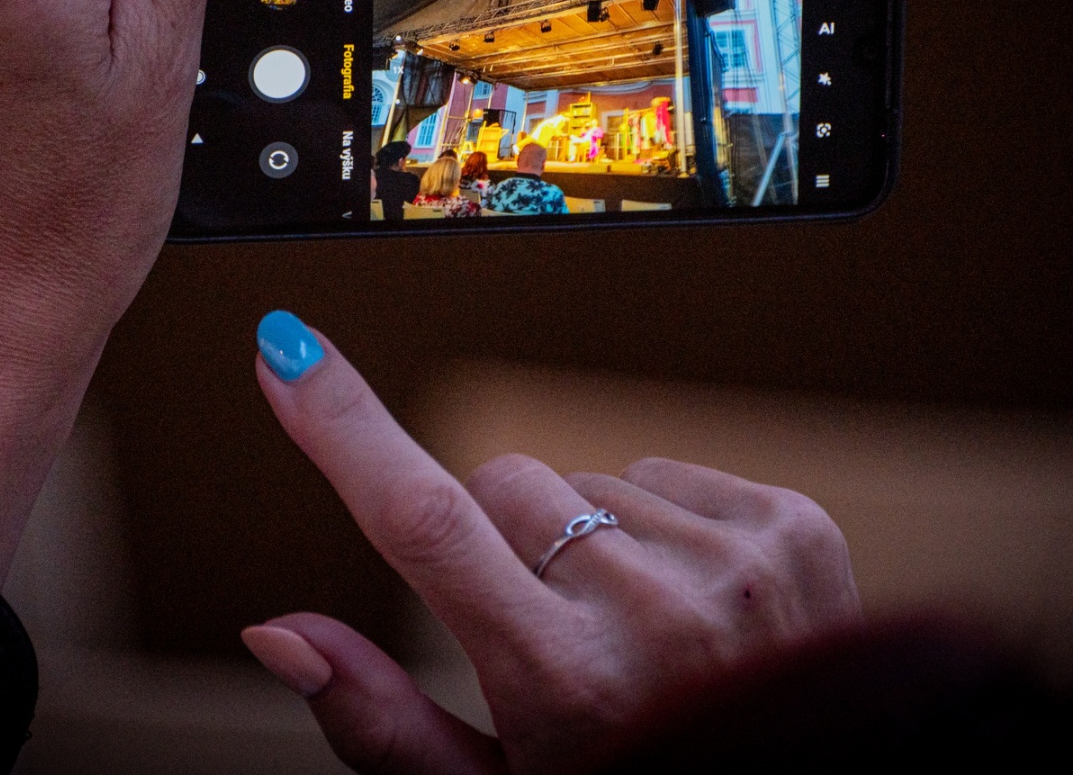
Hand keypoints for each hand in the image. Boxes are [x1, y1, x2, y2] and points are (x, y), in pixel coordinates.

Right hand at [242, 314, 861, 773]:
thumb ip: (380, 721)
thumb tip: (279, 632)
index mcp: (562, 682)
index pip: (423, 521)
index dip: (344, 427)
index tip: (287, 351)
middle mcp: (649, 613)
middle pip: (501, 487)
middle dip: (497, 543)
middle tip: (546, 637)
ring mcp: (732, 564)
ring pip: (584, 484)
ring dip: (588, 542)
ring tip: (638, 639)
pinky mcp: (793, 529)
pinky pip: (666, 474)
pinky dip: (661, 530)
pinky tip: (691, 608)